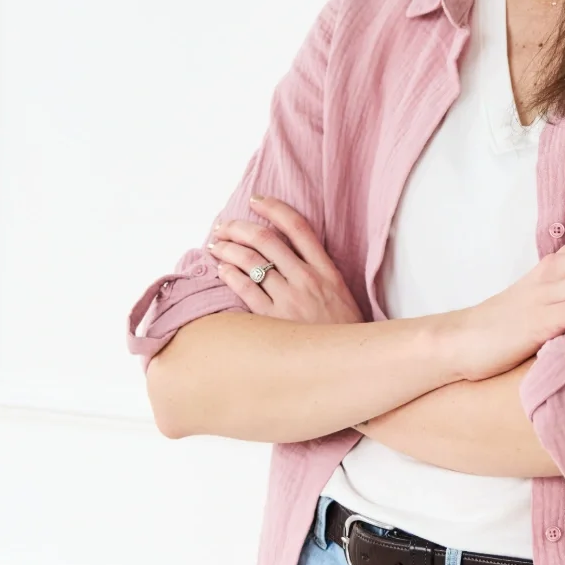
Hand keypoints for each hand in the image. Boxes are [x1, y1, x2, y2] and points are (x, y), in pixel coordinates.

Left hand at [205, 197, 364, 326]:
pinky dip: (229, 275)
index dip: (274, 208)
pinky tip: (222, 270)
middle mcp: (307, 280)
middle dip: (239, 227)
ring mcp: (290, 300)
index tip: (256, 201)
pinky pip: (245, 289)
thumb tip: (289, 253)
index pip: (298, 227)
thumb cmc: (343, 331)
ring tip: (216, 246)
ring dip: (228, 248)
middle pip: (266, 239)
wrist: (349, 363)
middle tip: (224, 226)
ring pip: (251, 261)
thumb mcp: (340, 294)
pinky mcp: (273, 321)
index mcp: (326, 270)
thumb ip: (318, 272)